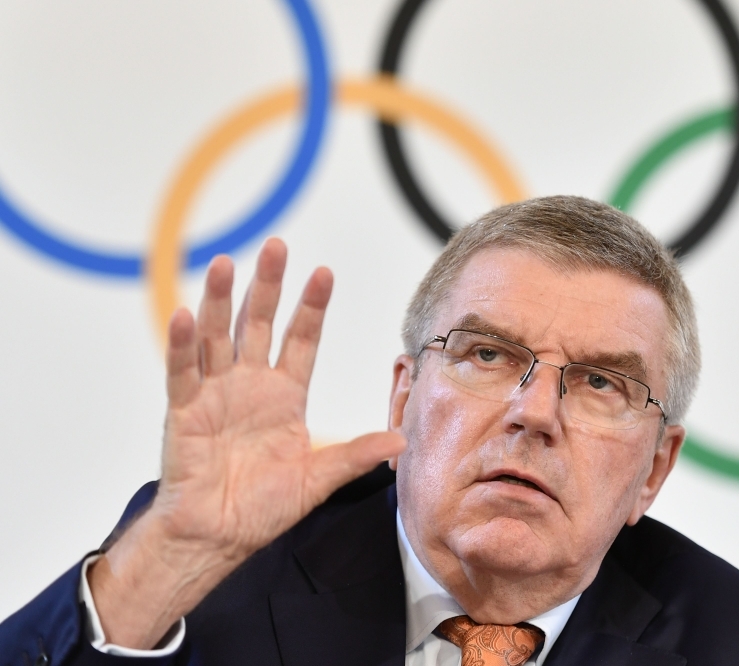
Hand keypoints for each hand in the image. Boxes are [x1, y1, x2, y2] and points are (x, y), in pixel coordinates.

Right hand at [89, 239, 404, 647]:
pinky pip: (182, 371)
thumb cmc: (266, 507)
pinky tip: (185, 313)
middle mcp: (250, 385)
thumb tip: (403, 439)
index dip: (311, 307)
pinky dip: (181, 344)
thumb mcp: (319, 478)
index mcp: (285, 395)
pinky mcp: (184, 411)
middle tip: (277, 245)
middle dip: (268, 285)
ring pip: (217, 336)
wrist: (218, 534)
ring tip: (227, 263)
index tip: (324, 272)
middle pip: (258, 324)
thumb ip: (355, 454)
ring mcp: (215, 393)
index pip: (301, 340)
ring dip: (221, 300)